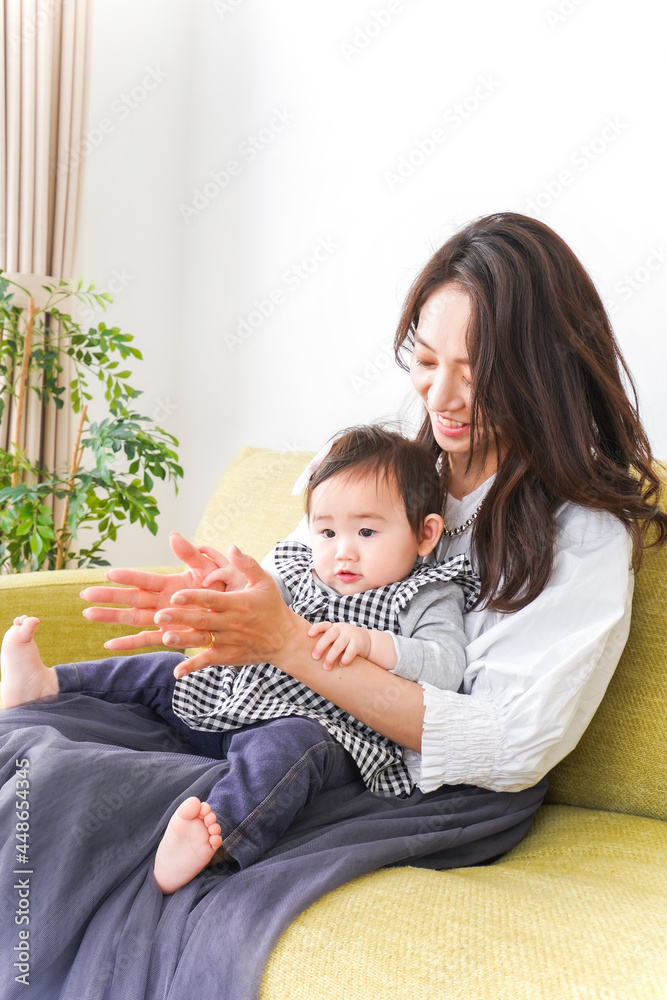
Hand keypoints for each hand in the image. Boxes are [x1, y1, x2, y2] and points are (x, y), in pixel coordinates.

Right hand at [80, 532, 234, 650]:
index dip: (127, 577)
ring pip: (132, 618)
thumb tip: (172, 535)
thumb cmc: (223, 586)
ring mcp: (164, 619)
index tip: (109, 574)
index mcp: (169, 584)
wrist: (236, 610)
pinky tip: (108, 645)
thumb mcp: (207, 567)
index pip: (144, 579)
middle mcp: (162, 601)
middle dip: (108, 596)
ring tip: (88, 613)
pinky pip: (147, 641)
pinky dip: (128, 644)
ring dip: (110, 617)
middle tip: (84, 594)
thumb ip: (190, 554)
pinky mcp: (170, 635)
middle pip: (131, 598)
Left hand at [151, 546, 300, 677]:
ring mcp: (228, 641)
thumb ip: (247, 565)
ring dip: (183, 640)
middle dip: (180, 617)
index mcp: (236, 603)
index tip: (176, 595)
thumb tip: (232, 547)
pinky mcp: (227, 656)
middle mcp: (231, 622)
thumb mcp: (264, 582)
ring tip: (165, 637)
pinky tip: (177, 672)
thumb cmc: (272, 607)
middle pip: (202, 619)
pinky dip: (193, 666)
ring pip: (203, 640)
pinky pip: (208, 661)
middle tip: (159, 614)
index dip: (194, 596)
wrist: (285, 640)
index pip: (212, 599)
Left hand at [308, 621, 371, 669]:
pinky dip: (345, 659)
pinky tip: (341, 665)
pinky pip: (350, 652)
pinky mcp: (359, 644)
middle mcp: (342, 629)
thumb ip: (325, 640)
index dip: (316, 629)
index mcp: (334, 627)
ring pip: (338, 645)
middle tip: (314, 657)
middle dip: (320, 647)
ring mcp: (351, 636)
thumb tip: (303, 651)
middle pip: (329, 636)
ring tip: (326, 667)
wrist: (368, 642)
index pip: (324, 625)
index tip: (309, 635)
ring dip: (331, 657)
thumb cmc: (346, 641)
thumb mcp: (337, 636)